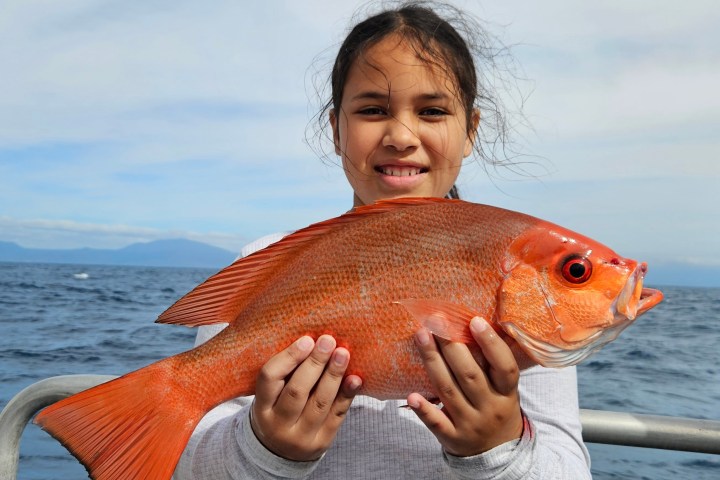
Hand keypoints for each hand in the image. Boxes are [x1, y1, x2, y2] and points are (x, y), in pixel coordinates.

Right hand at [250, 334, 361, 460]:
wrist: (280, 452)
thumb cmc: (278, 411)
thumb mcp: (271, 396)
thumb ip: (286, 373)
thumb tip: (313, 341)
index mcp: (261, 407)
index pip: (269, 378)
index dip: (289, 357)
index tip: (307, 340)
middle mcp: (278, 425)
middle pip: (297, 391)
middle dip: (314, 363)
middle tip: (328, 341)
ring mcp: (300, 437)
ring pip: (319, 403)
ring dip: (333, 375)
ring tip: (343, 354)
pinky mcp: (322, 442)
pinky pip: (337, 415)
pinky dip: (347, 395)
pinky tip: (355, 379)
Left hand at [408, 317, 522, 455]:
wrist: (497, 453)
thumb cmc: (495, 406)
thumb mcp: (504, 389)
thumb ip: (491, 363)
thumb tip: (472, 322)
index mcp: (506, 392)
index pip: (504, 367)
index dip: (491, 343)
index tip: (474, 320)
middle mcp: (490, 408)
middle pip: (470, 375)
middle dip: (451, 346)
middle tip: (436, 321)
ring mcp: (470, 424)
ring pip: (448, 391)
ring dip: (433, 362)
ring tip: (421, 336)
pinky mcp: (452, 438)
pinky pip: (436, 423)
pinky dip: (423, 410)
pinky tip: (411, 395)